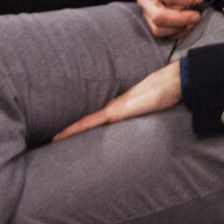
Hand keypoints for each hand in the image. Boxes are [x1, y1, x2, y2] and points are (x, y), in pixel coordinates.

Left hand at [53, 61, 182, 141]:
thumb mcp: (153, 110)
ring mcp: (112, 110)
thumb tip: (147, 123)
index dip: (81, 128)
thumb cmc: (166, 94)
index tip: (69, 136)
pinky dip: (74, 130)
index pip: (96, 121)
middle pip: (87, 122)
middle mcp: (112, 109)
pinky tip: (61, 137)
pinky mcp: (114, 112)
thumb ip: (146, 115)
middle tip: (54, 141)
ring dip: (69, 133)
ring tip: (53, 140)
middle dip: (71, 131)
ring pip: (84, 124)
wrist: (170, 83)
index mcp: (120, 109)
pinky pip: (90, 123)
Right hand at [137, 0, 204, 39]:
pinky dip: (178, 34)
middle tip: (197, 16)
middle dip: (181, 19)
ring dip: (179, 28)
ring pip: (158, 30)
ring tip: (193, 21)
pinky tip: (188, 26)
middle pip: (159, 16)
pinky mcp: (150, 24)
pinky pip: (162, 36)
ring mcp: (146, 13)